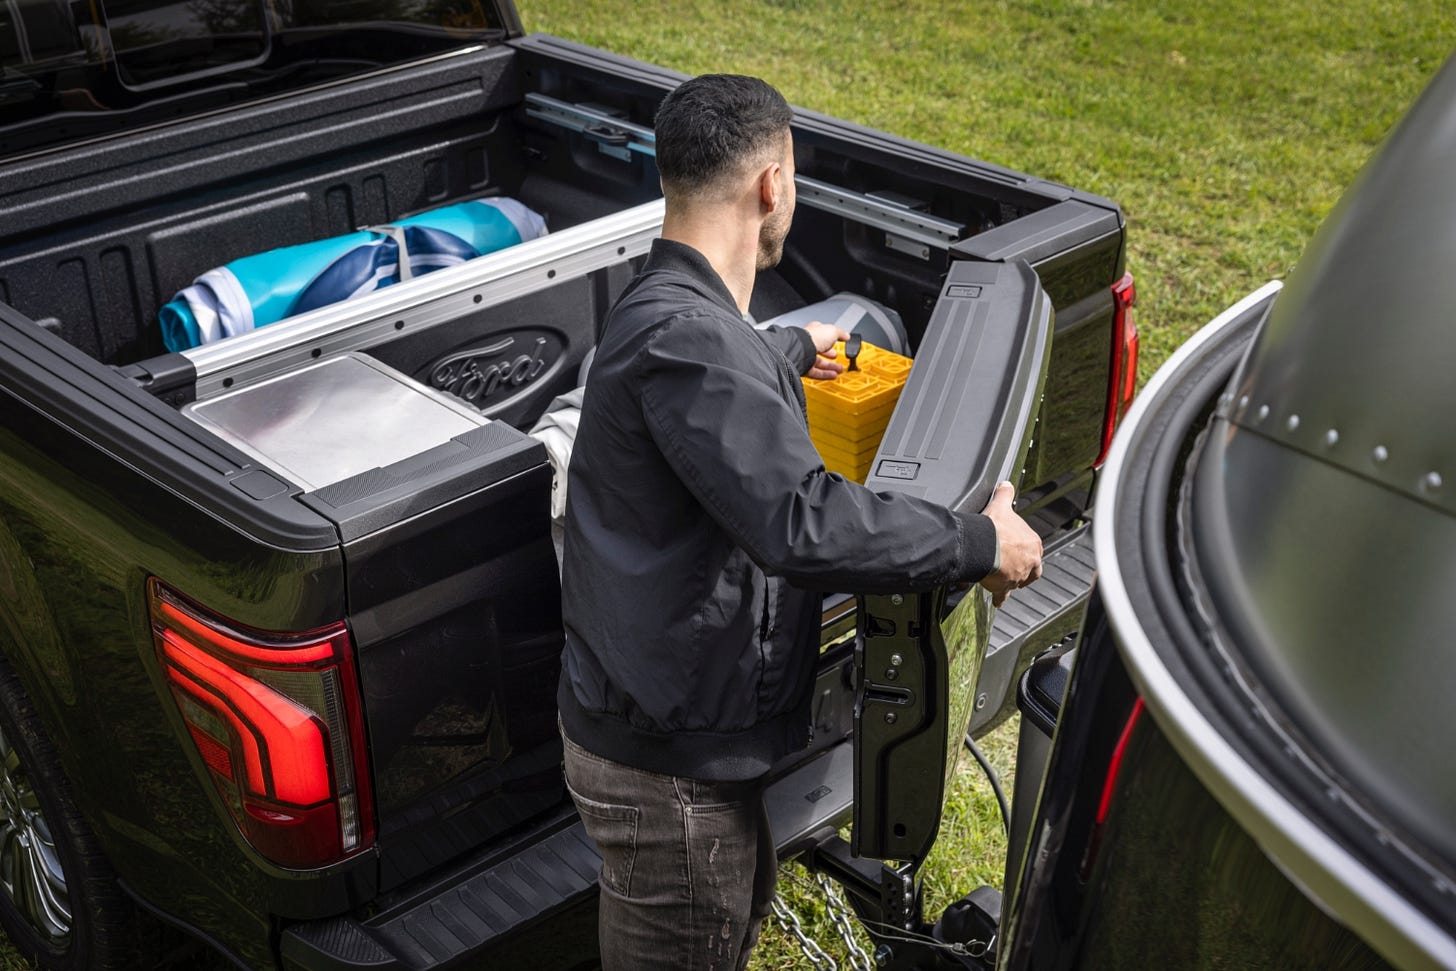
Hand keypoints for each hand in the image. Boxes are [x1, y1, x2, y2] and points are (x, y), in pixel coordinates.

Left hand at [802, 322, 850, 380]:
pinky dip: (825, 374)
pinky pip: (815, 372)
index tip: (839, 342)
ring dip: (830, 367)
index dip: (832, 339)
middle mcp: (807, 343)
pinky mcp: (803, 367)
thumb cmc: (813, 337)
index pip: (823, 335)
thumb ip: (840, 333)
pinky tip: (833, 375)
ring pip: (818, 362)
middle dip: (830, 354)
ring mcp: (804, 356)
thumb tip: (846, 335)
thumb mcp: (832, 331)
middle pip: (821, 350)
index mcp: (813, 332)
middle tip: (837, 357)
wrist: (801, 349)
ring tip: (839, 369)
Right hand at [978, 481, 1042, 607]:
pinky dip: (1000, 597)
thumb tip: (1006, 484)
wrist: (983, 544)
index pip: (1035, 550)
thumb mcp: (1002, 506)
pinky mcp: (1005, 586)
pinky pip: (1004, 594)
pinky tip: (997, 600)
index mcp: (1033, 543)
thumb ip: (1005, 494)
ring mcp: (1018, 575)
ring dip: (1012, 582)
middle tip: (1012, 567)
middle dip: (1023, 569)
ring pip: (1018, 582)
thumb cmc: (994, 528)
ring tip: (1003, 582)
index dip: (1025, 551)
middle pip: (1031, 569)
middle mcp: (1030, 561)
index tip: (1017, 551)